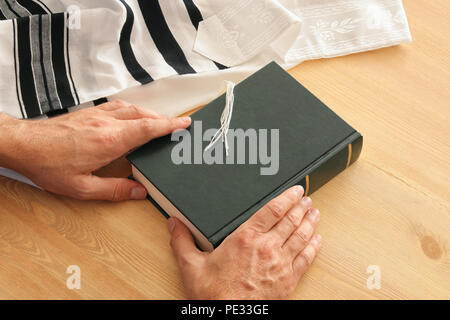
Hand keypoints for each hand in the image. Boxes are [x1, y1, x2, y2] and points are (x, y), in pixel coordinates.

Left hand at [0, 100, 190, 200]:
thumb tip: (138, 191)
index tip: (183, 123)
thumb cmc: (48, 165)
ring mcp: (97, 115)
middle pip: (144, 115)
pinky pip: (118, 106)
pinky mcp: (89, 113)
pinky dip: (133, 109)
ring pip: (132, 108)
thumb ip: (113, 190)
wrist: (24, 144)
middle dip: (164, 119)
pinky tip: (132, 114)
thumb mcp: (81, 187)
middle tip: (178, 123)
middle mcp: (106, 124)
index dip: (169, 125)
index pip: (147, 129)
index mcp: (110, 141)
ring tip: (160, 121)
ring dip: (150, 113)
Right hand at [168, 185, 321, 298]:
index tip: (295, 190)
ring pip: (301, 236)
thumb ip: (182, 241)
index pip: (272, 210)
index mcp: (245, 238)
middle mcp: (266, 247)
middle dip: (300, 207)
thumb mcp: (191, 265)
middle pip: (290, 220)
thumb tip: (173, 225)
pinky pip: (305, 259)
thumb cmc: (213, 293)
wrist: (229, 316)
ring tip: (314, 213)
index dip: (287, 197)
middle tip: (307, 199)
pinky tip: (317, 240)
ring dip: (309, 222)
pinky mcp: (288, 280)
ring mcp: (280, 263)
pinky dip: (313, 247)